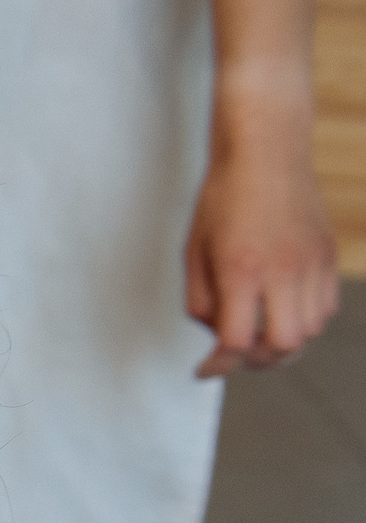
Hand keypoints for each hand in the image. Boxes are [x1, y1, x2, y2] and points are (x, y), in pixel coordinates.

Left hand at [186, 103, 339, 375]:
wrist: (266, 152)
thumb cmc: (222, 201)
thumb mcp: (193, 254)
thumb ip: (202, 303)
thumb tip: (217, 341)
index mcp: (240, 270)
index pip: (237, 340)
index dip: (218, 365)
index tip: (204, 370)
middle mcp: (282, 269)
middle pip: (283, 344)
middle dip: (257, 361)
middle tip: (237, 355)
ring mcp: (312, 262)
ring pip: (310, 331)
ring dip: (284, 343)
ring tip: (260, 334)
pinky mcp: (328, 255)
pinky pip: (326, 308)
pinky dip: (305, 322)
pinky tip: (283, 312)